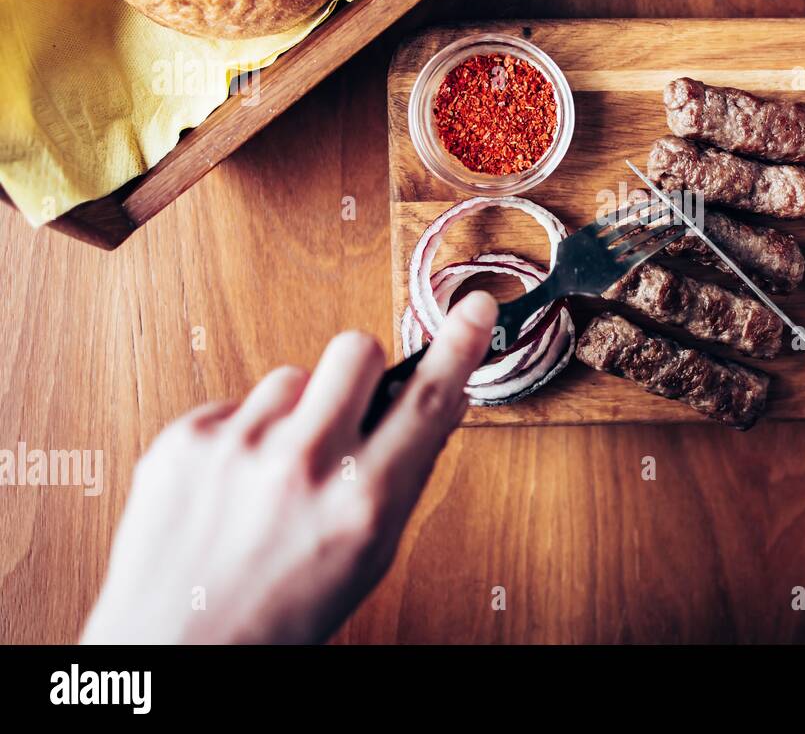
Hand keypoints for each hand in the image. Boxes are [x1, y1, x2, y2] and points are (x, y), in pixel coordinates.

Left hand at [81, 291, 497, 644]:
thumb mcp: (368, 557)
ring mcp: (237, 447)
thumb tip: (435, 406)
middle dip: (360, 372)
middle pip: (355, 350)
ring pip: (291, 376)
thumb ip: (403, 477)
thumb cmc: (278, 618)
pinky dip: (240, 435)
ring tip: (275, 473)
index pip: (428, 401)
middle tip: (347, 411)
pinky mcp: (184, 440)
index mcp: (361, 503)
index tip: (476, 308)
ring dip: (294, 412)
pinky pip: (234, 403)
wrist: (173, 650)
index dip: (459, 346)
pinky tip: (234, 483)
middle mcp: (301, 466)